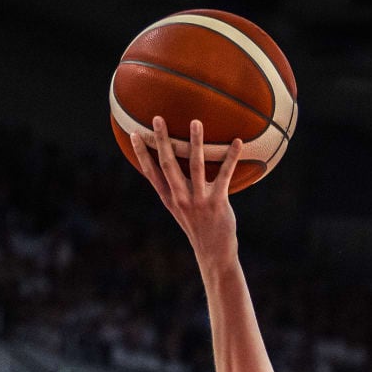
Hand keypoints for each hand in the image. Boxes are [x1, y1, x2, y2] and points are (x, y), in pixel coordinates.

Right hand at [133, 116, 242, 263]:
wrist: (214, 252)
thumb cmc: (199, 228)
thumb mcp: (182, 210)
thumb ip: (177, 190)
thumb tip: (175, 169)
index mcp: (169, 198)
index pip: (151, 172)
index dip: (141, 153)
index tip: (133, 134)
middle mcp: (180, 198)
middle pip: (168, 164)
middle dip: (162, 140)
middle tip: (158, 118)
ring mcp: (198, 200)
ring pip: (195, 165)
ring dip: (195, 142)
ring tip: (196, 121)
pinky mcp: (217, 202)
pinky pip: (225, 174)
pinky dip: (232, 157)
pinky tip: (238, 141)